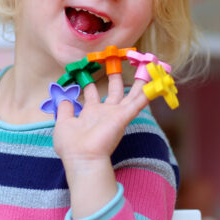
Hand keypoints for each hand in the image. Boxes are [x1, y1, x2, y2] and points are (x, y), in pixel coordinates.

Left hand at [53, 73, 149, 218]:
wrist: (81, 157)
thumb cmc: (71, 145)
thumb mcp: (63, 123)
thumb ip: (64, 109)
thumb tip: (64, 97)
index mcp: (90, 113)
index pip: (92, 95)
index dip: (91, 84)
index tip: (90, 71)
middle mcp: (105, 113)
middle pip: (114, 91)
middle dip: (115, 76)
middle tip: (117, 61)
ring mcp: (116, 114)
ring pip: (131, 94)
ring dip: (139, 81)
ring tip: (146, 66)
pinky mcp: (124, 117)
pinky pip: (139, 102)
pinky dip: (148, 92)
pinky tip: (157, 82)